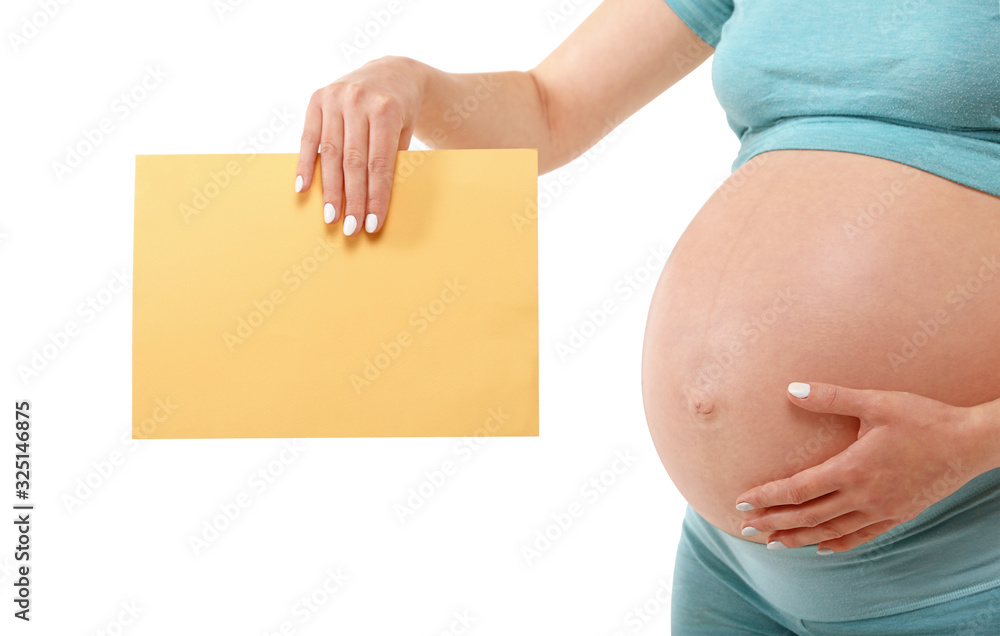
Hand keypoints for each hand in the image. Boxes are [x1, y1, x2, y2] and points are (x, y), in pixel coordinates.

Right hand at [296, 55, 423, 234]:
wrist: (392, 72)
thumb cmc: (402, 111)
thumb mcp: (406, 131)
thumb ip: (393, 159)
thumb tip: (375, 201)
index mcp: (386, 109)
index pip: (379, 164)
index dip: (375, 197)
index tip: (373, 224)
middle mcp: (358, 101)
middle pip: (353, 162)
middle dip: (352, 199)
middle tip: (351, 229)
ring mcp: (335, 98)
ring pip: (330, 154)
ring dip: (329, 190)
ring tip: (331, 217)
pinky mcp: (317, 98)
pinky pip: (308, 138)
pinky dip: (305, 164)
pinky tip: (303, 189)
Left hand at [733, 381, 993, 553]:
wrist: (969, 443)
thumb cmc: (922, 418)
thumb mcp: (875, 402)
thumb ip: (830, 397)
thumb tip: (790, 389)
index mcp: (853, 469)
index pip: (798, 490)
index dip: (767, 498)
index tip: (742, 503)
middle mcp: (864, 497)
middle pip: (808, 516)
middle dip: (774, 523)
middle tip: (745, 528)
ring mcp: (882, 510)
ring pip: (831, 531)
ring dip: (798, 538)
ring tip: (773, 544)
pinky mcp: (898, 515)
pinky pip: (861, 536)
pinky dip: (837, 544)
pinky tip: (821, 547)